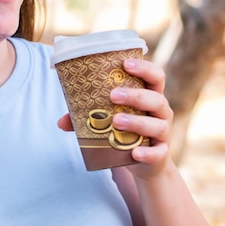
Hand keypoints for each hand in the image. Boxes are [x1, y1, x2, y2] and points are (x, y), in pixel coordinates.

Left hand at [57, 58, 172, 177]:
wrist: (142, 162)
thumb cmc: (124, 130)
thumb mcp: (108, 120)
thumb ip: (85, 118)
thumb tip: (60, 121)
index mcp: (149, 96)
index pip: (155, 76)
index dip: (144, 68)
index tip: (125, 63)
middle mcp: (160, 112)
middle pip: (156, 99)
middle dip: (135, 95)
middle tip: (113, 95)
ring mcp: (163, 133)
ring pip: (158, 125)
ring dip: (137, 122)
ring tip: (116, 121)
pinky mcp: (161, 154)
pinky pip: (158, 153)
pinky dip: (148, 153)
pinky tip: (135, 152)